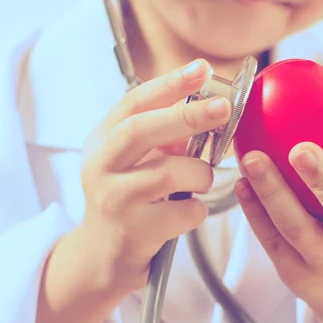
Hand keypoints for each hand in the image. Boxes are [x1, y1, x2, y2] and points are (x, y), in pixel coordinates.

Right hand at [75, 59, 230, 291]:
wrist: (102, 255)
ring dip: (199, 175)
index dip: (169, 83)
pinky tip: (186, 214)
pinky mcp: (131, 232)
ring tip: (201, 181)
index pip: (134, 102)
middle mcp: (100, 166)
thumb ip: (164, 136)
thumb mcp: (136, 161)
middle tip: (223, 107)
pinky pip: (183, 212)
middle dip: (187, 115)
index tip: (203, 68)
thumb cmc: (128, 198)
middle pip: (142, 130)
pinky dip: (196, 210)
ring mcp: (112, 200)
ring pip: (169, 173)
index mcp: (102, 140)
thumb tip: (209, 109)